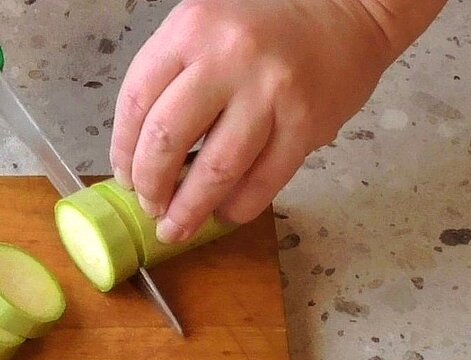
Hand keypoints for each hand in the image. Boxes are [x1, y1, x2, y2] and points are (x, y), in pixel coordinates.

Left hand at [110, 0, 397, 242]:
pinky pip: (264, 180)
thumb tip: (141, 151)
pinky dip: (238, 206)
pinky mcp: (306, 123)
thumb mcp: (203, 27)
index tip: (126, 176)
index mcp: (190, 31)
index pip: (136, 103)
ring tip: (177, 227)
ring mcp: (270, 92)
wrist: (346, 7)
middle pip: (167, 141)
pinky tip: (224, 213)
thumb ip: (170, 77)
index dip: (123, 151)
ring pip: (215, 170)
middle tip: (150, 206)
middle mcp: (227, 58)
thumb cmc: (266, 22)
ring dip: (190, 210)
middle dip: (151, 187)